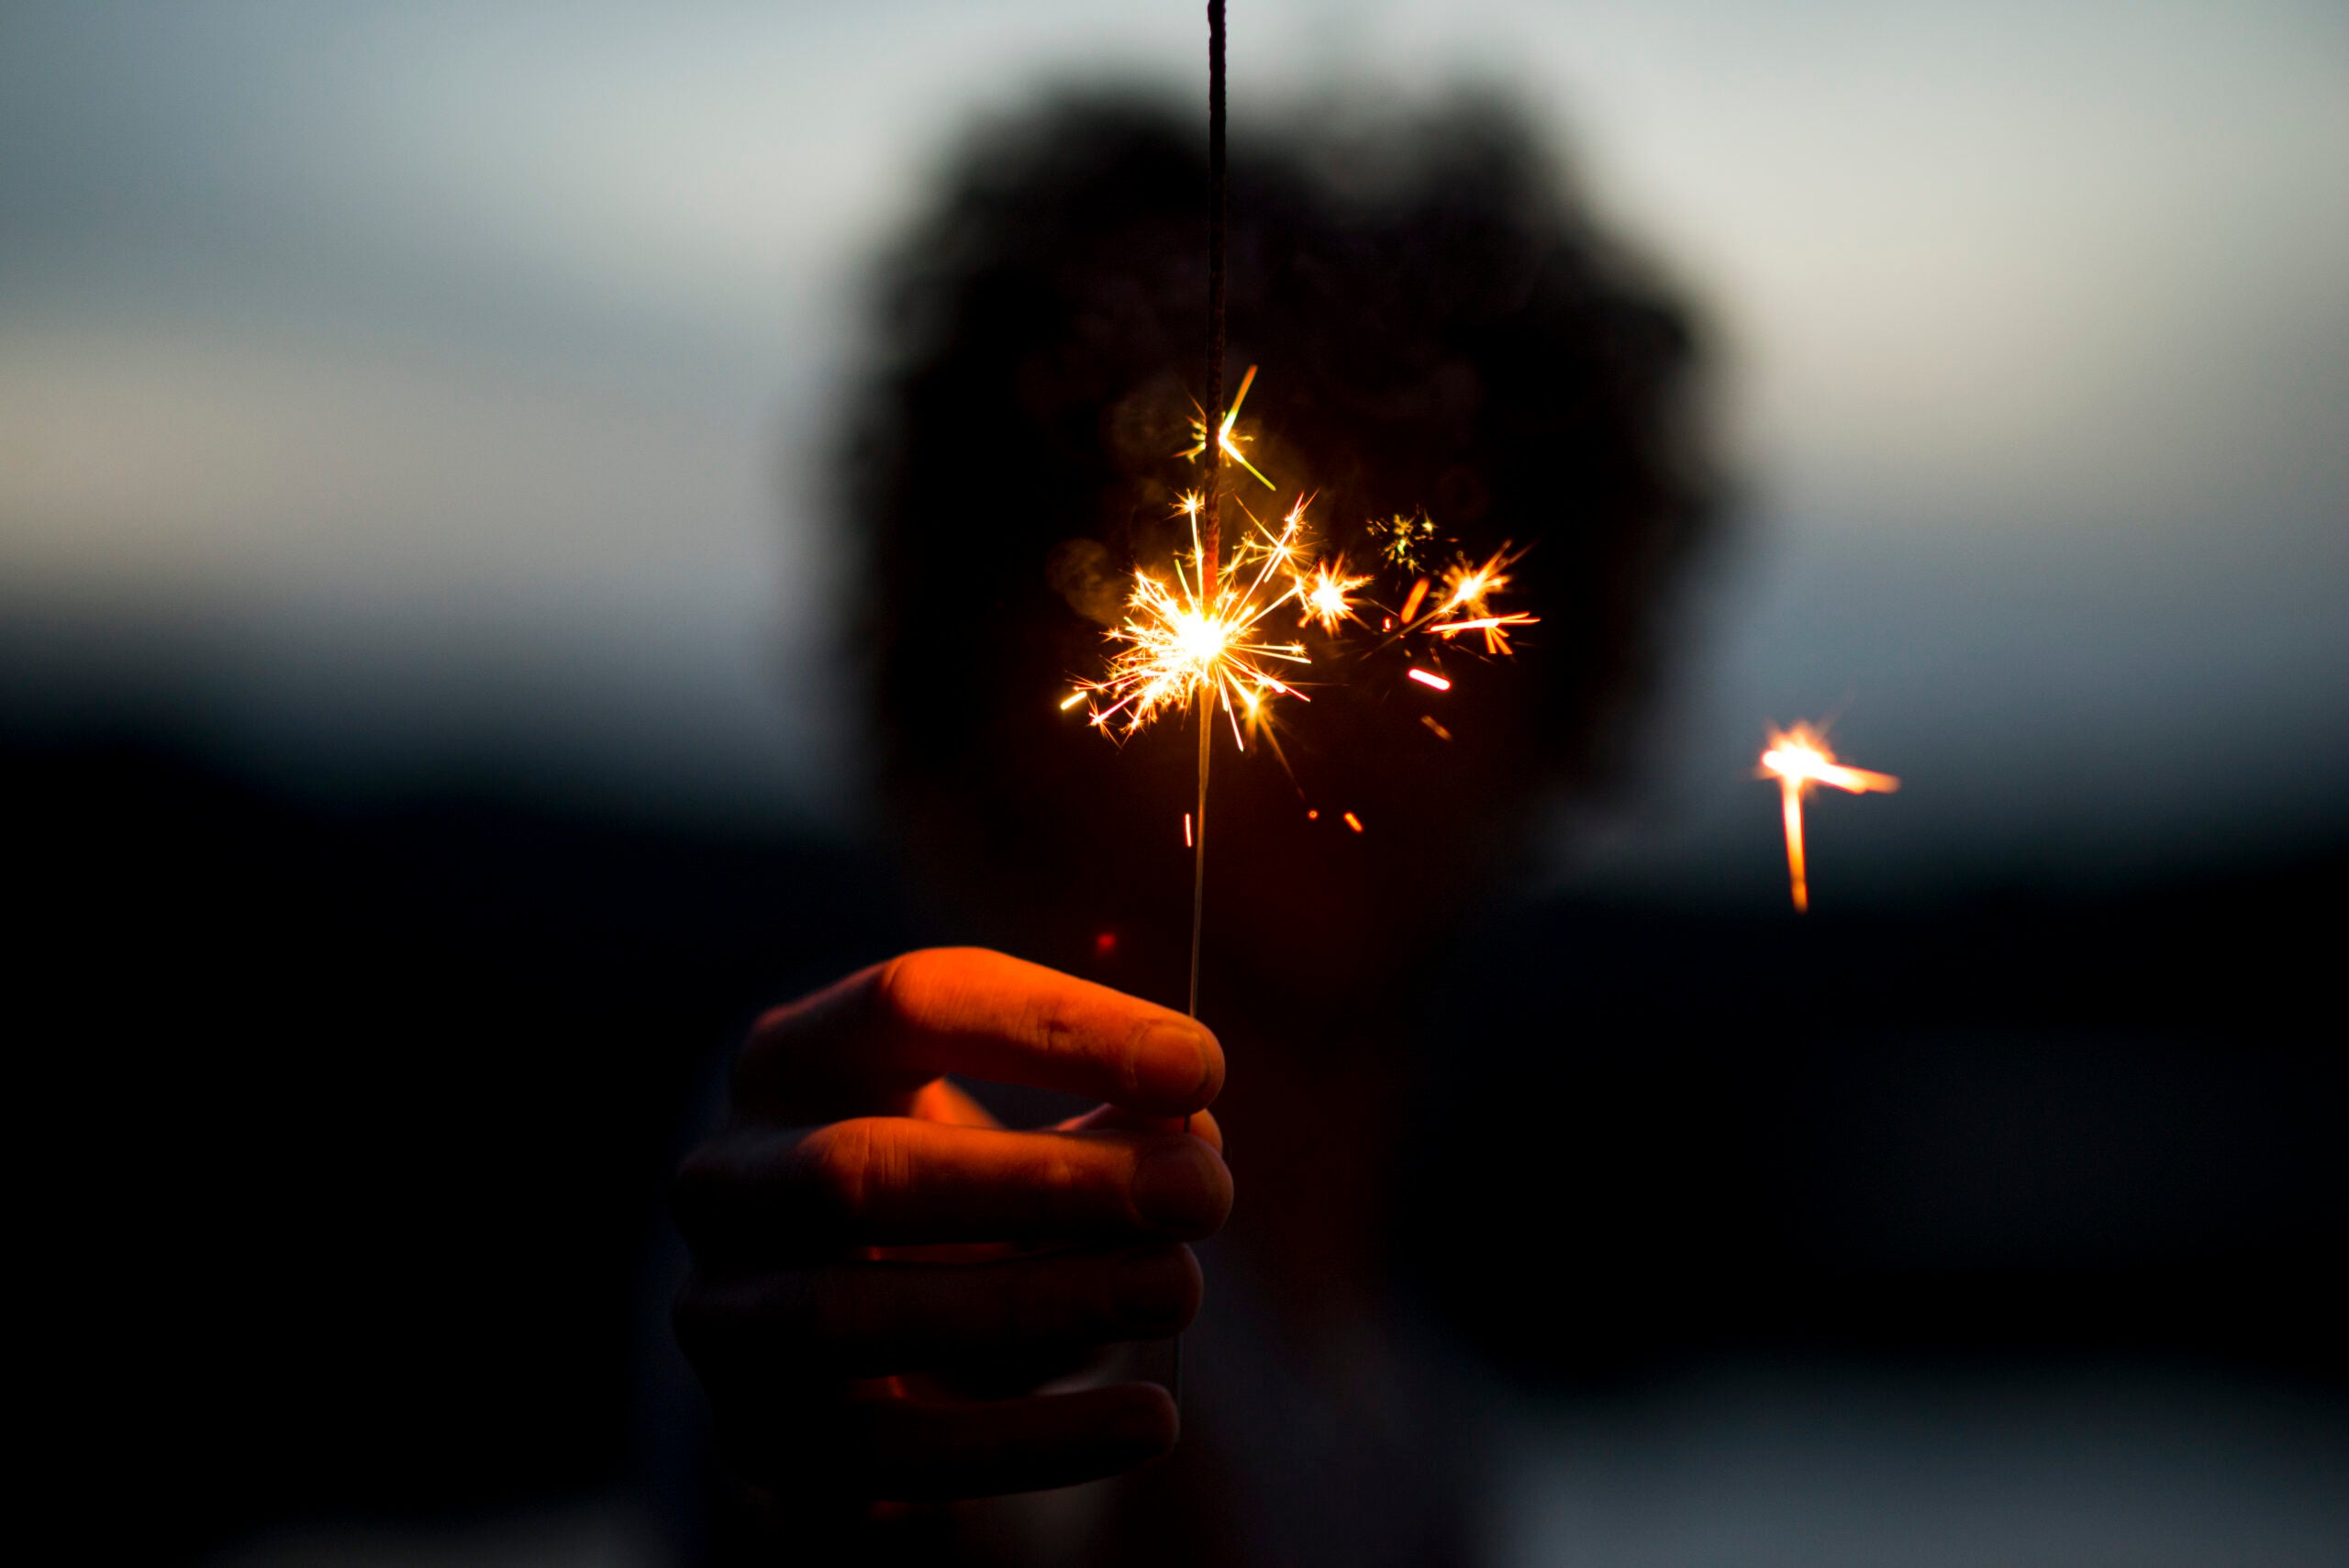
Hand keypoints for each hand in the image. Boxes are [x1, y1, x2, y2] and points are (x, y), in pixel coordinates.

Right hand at [671, 947, 1229, 1516]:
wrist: (834, 1340)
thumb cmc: (959, 1196)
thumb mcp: (1022, 1132)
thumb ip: (1109, 1120)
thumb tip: (1193, 1134)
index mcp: (792, 1059)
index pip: (907, 1005)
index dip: (1057, 1029)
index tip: (1200, 1064)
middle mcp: (726, 1180)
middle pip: (862, 1171)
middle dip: (1047, 1182)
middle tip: (1202, 1191)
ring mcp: (725, 1316)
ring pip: (855, 1316)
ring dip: (1038, 1303)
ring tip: (1179, 1288)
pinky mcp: (760, 1439)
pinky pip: (886, 1454)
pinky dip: (1028, 1444)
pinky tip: (1148, 1420)